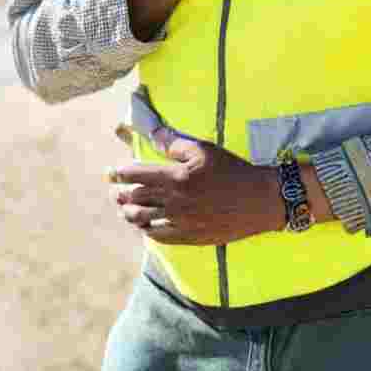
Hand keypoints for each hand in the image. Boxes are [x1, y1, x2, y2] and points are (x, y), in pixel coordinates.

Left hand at [107, 129, 284, 245]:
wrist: (258, 200)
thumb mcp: (203, 149)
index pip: (137, 175)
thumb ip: (173, 143)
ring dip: (129, 214)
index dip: (120, 173)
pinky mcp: (190, 237)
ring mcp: (181, 222)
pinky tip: (144, 226)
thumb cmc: (231, 169)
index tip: (111, 172)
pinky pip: (160, 237)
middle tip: (112, 191)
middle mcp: (174, 202)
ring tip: (123, 209)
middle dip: (120, 194)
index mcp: (175, 177)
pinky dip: (147, 230)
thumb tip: (153, 133)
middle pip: (136, 199)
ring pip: (144, 220)